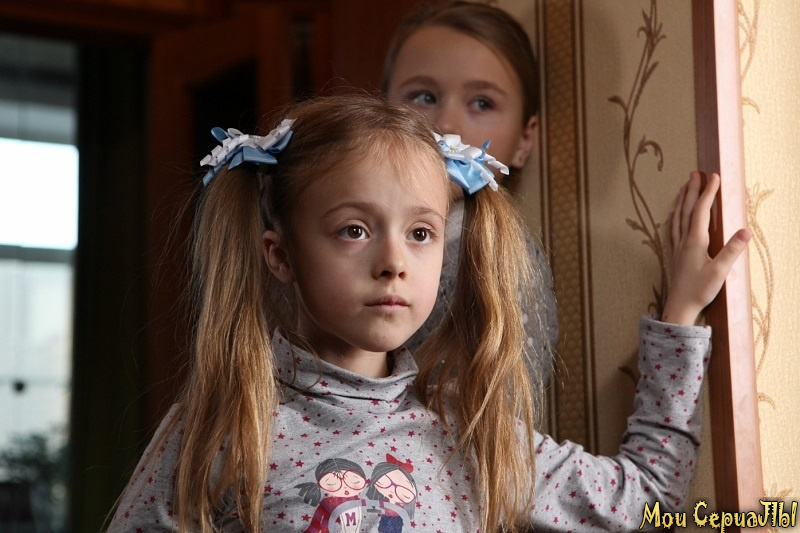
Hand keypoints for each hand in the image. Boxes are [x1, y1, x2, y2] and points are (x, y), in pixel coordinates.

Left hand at [661, 172, 750, 325]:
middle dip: (692, 190)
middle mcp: (683, 241)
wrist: (679, 308)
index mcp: (695, 242)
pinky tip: (673, 215)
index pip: (701, 211)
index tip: (713, 176)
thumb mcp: (719, 273)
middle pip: (686, 209)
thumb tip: (745, 231)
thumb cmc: (699, 292)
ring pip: (678, 217)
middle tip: (695, 173)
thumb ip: (732, 251)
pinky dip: (674, 216)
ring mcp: (677, 247)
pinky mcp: (675, 255)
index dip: (707, 192)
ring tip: (684, 186)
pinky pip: (672, 229)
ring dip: (682, 200)